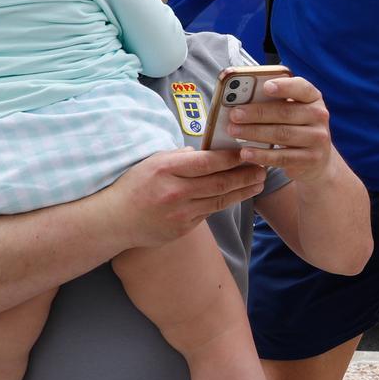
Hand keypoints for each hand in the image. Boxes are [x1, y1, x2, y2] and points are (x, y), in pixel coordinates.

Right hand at [107, 148, 266, 245]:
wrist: (114, 220)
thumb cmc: (134, 186)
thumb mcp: (152, 162)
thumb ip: (180, 157)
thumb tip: (206, 152)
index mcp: (166, 169)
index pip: (208, 162)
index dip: (232, 157)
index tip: (248, 151)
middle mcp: (175, 191)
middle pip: (220, 182)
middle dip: (246, 174)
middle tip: (264, 167)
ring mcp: (180, 213)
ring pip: (220, 199)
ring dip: (243, 190)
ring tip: (259, 181)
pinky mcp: (183, 228)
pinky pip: (209, 212)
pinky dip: (225, 202)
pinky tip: (238, 194)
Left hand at [218, 75, 343, 183]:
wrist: (318, 159)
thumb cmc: (296, 127)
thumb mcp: (292, 111)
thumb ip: (274, 102)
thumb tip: (241, 99)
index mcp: (313, 98)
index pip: (301, 87)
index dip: (284, 86)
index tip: (265, 86)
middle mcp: (319, 116)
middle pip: (285, 113)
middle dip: (257, 113)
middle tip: (234, 114)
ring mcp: (317, 139)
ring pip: (282, 134)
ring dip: (254, 132)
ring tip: (233, 131)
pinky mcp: (310, 159)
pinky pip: (282, 157)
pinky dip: (261, 155)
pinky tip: (246, 153)